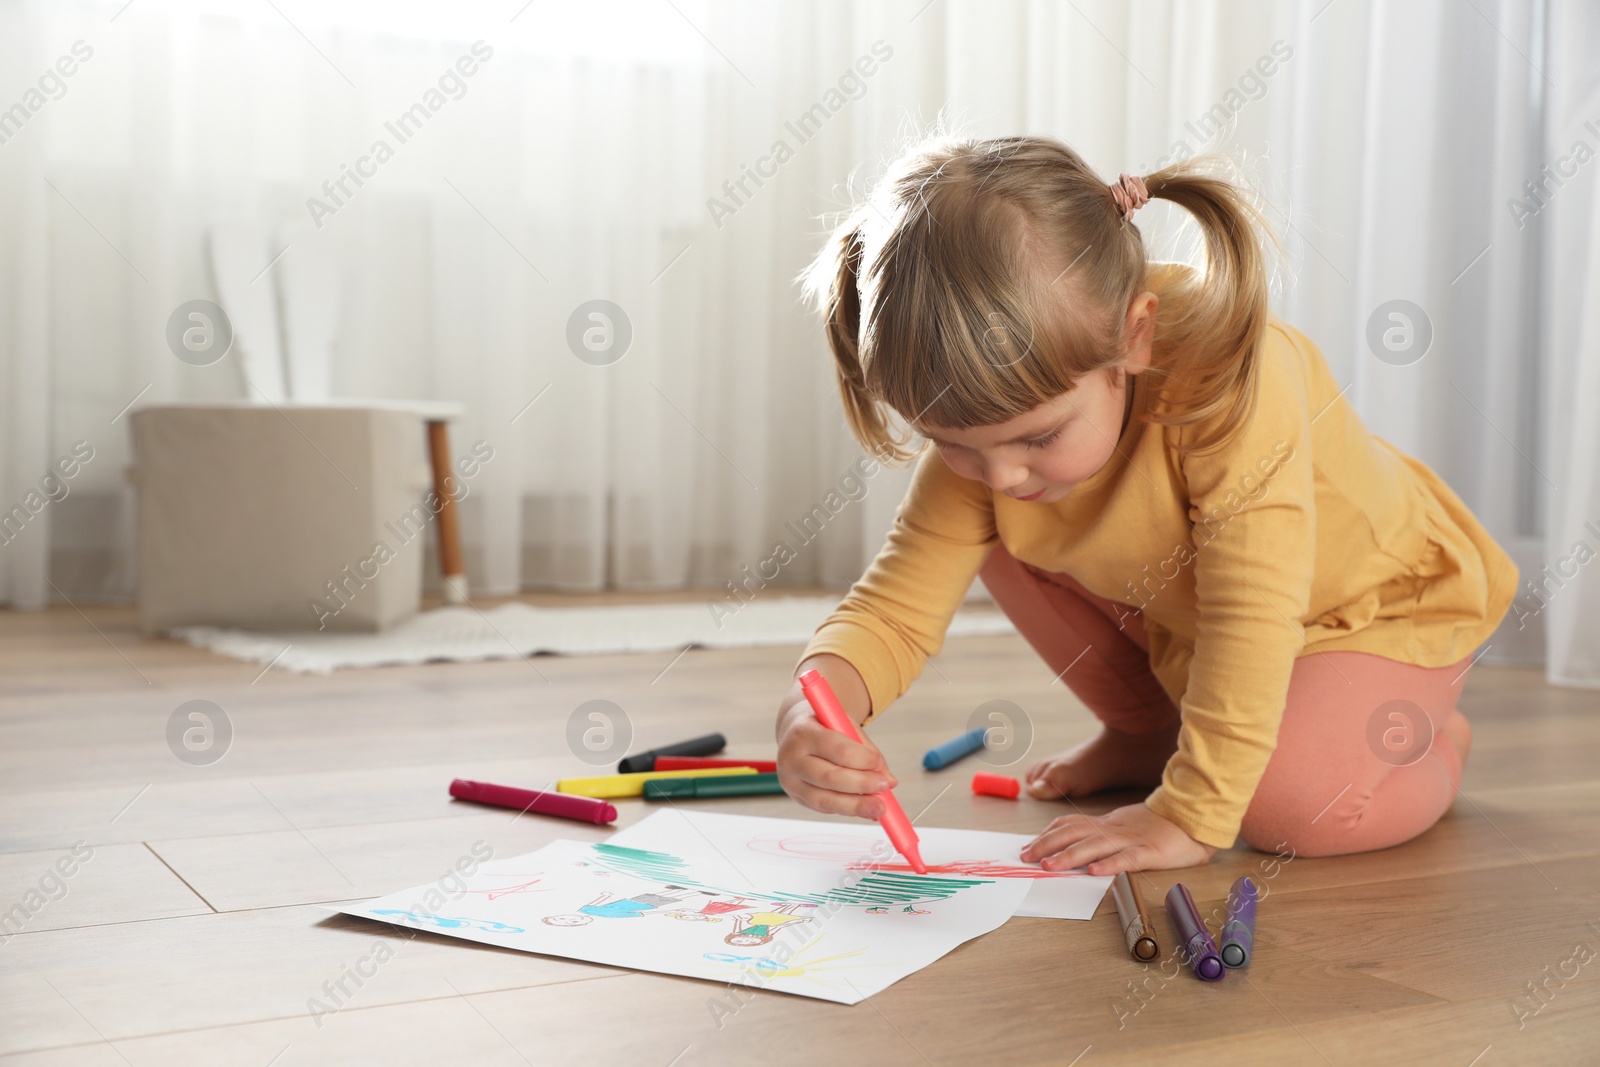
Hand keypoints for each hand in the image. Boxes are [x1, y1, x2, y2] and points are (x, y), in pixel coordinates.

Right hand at [775, 655, 897, 820]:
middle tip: (884, 787)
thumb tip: (889, 781)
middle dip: (862, 784)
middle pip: (830, 777)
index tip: (879, 764)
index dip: (863, 760)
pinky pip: (824, 807)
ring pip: (826, 799)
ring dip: (856, 805)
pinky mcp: (796, 797)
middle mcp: (791, 757)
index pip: (838, 749)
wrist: (795, 730)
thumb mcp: (845, 727)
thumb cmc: (825, 727)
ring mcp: (790, 781)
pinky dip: (846, 809)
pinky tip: (863, 809)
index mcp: (804, 732)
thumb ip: (867, 751)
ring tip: (879, 808)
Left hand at [1019, 803, 1215, 875]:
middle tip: (1026, 858)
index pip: (1070, 825)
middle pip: (1075, 834)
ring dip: (1069, 856)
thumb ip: (1102, 834)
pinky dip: (1110, 865)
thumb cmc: (1158, 826)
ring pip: (1095, 846)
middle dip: (1047, 845)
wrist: (1193, 817)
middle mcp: (1114, 829)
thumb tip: (1076, 848)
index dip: (1047, 835)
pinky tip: (1094, 872)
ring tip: (1049, 866)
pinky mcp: (1151, 851)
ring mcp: (1131, 839)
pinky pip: (1128, 858)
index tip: (1028, 846)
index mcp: (1107, 824)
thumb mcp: (1124, 826)